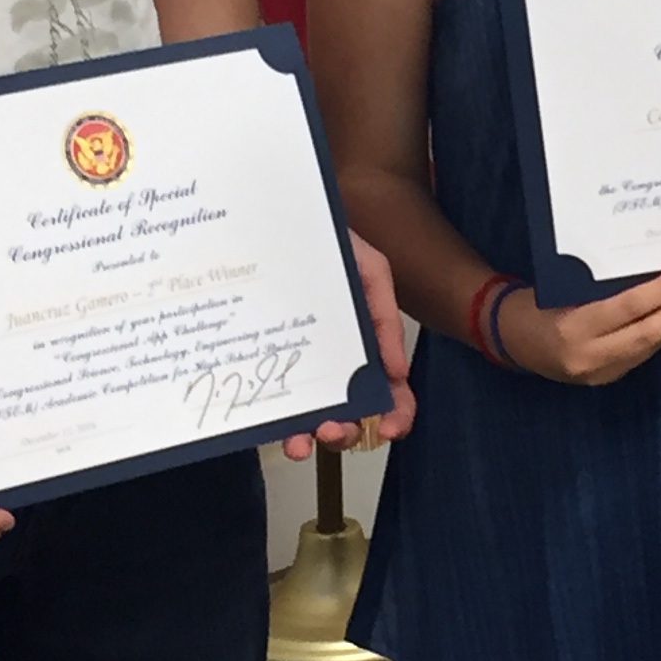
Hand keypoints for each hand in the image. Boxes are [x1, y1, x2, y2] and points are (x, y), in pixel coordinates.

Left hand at [283, 233, 417, 457]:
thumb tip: (398, 371)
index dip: (396, 414)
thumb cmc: (324, 240)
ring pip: (309, 416)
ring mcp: (297, 364)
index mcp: (365, 342)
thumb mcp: (368, 266)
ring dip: (309, 437)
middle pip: (350, 413)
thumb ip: (385, 313)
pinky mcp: (262, 362)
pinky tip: (277, 428)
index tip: (388, 428)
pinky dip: (276, 424)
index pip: (391, 390)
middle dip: (346, 433)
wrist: (272, 219)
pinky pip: (271, 402)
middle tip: (334, 429)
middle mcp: (334, 361)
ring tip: (301, 441)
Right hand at [497, 268, 660, 386]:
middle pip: (645, 334)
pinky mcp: (603, 380)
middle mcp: (587, 357)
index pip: (628, 309)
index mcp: (573, 329)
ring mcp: (596, 374)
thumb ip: (602, 286)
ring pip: (647, 347)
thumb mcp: (563, 286)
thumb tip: (650, 272)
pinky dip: (658, 334)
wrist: (507, 337)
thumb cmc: (534, 303)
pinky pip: (638, 354)